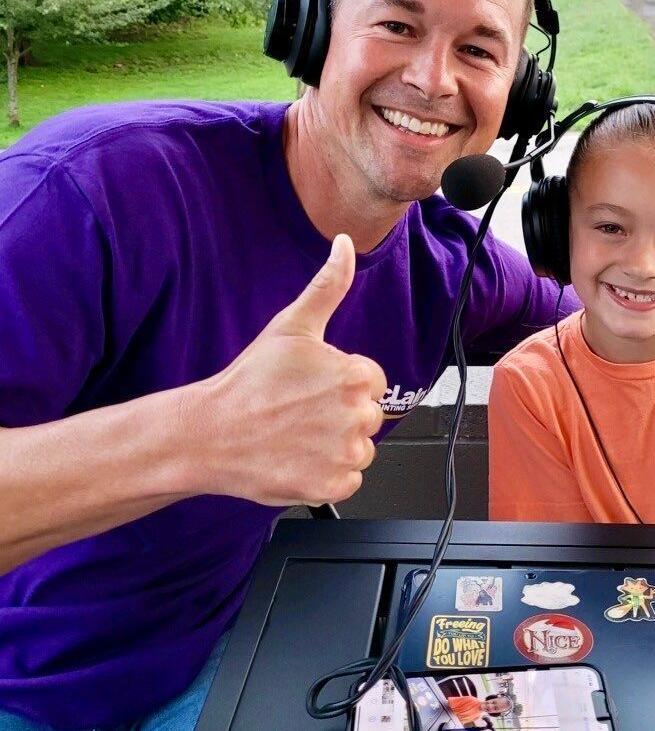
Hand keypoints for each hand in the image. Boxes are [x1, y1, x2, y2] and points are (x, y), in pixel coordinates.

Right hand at [186, 235, 385, 506]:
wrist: (207, 434)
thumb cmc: (249, 382)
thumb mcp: (292, 326)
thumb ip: (328, 285)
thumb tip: (345, 244)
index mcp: (354, 375)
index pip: (371, 382)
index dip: (340, 384)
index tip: (310, 388)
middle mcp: (355, 416)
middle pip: (368, 417)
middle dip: (340, 415)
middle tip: (299, 412)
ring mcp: (344, 454)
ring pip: (360, 450)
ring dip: (335, 446)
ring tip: (296, 435)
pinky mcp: (331, 486)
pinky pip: (349, 480)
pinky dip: (327, 475)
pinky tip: (297, 459)